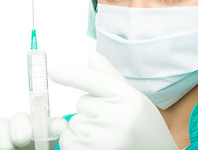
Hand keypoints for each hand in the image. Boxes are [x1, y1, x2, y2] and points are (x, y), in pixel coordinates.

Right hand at [0, 112, 66, 149]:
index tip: (58, 129)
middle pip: (22, 118)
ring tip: (6, 148)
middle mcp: (22, 135)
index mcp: (42, 140)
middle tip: (22, 139)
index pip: (51, 126)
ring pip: (0, 123)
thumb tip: (62, 133)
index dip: (54, 125)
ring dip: (2, 132)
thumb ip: (52, 147)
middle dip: (22, 125)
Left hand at [49, 52, 178, 149]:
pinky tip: (97, 146)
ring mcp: (103, 140)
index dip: (71, 75)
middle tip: (112, 122)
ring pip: (73, 122)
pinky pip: (67, 140)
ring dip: (84, 128)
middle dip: (92, 109)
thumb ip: (111, 78)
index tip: (53, 72)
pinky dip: (76, 143)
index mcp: (129, 99)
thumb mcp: (135, 99)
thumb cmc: (144, 127)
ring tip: (108, 138)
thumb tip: (91, 56)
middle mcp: (116, 118)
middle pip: (82, 101)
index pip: (93, 80)